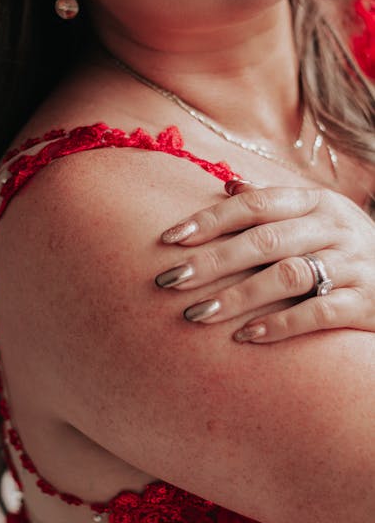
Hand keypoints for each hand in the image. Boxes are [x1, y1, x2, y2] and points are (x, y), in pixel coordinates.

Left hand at [155, 180, 374, 342]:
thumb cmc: (347, 248)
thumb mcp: (318, 216)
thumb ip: (274, 203)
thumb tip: (228, 185)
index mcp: (316, 202)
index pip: (255, 205)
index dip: (210, 220)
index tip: (169, 239)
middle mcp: (334, 228)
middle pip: (263, 240)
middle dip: (211, 261)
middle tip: (170, 281)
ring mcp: (353, 264)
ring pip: (287, 276)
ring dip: (237, 296)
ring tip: (198, 315)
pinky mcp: (366, 302)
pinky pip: (319, 313)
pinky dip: (280, 325)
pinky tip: (245, 337)